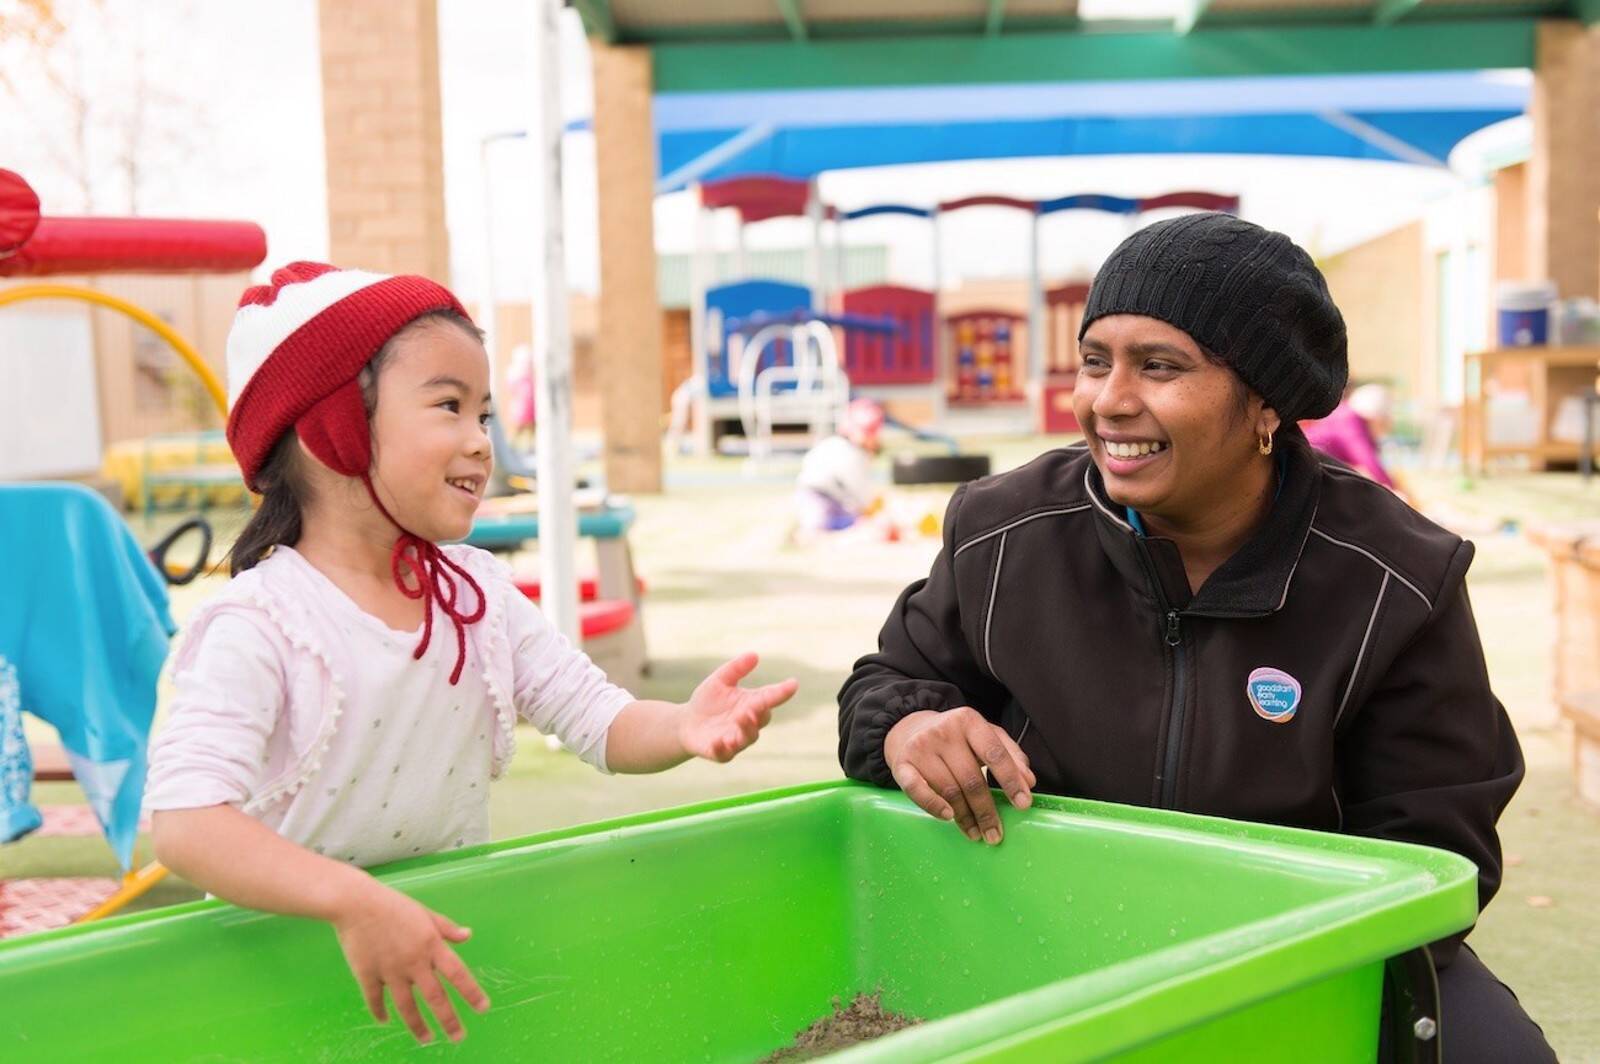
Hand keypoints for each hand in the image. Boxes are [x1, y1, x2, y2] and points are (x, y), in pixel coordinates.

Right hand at [331, 879, 490, 1043]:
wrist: (356, 903)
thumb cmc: (393, 905)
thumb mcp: (425, 913)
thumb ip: (446, 928)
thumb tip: (467, 935)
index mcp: (432, 944)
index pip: (457, 973)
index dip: (471, 992)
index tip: (483, 1008)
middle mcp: (414, 961)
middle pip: (435, 997)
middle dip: (448, 1020)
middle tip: (458, 1038)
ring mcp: (390, 971)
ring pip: (406, 1006)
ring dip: (417, 1026)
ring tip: (426, 1039)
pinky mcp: (367, 975)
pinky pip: (375, 999)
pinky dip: (380, 1012)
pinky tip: (385, 1020)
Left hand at [679, 652, 797, 761]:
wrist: (686, 724)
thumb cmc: (707, 701)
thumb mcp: (720, 681)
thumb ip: (736, 669)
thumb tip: (754, 655)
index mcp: (751, 703)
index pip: (770, 697)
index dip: (782, 692)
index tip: (793, 684)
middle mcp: (748, 723)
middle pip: (762, 719)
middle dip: (761, 713)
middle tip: (756, 705)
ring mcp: (736, 739)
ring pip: (748, 737)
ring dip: (747, 729)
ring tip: (742, 718)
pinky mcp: (721, 753)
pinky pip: (725, 753)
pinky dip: (724, 748)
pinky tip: (719, 741)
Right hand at [884, 707, 1035, 844]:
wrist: (909, 728)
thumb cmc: (955, 737)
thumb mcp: (984, 735)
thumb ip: (1010, 754)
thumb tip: (1028, 781)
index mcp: (969, 721)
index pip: (995, 753)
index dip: (1011, 781)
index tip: (1023, 804)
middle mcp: (943, 731)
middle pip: (972, 779)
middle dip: (987, 811)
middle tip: (996, 834)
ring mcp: (920, 747)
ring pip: (949, 790)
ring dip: (965, 817)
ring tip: (976, 833)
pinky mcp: (901, 764)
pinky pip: (917, 791)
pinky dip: (933, 806)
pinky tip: (948, 818)